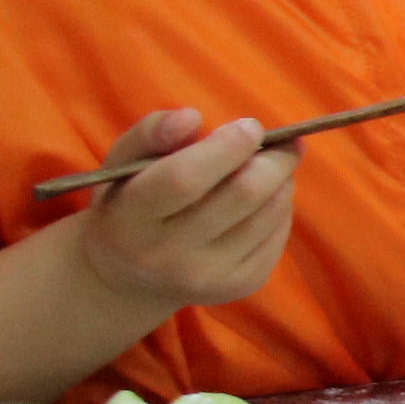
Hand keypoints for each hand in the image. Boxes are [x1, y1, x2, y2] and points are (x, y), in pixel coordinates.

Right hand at [76, 109, 298, 311]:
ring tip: (269, 167)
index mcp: (130, 219)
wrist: (132, 276)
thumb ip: (151, 132)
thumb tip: (191, 117)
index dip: (226, 147)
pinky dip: (280, 207)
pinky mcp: (240, 286)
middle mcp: (166, 255)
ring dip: (281, 180)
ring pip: (270, 213)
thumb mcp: (123, 163)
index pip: (184, 179)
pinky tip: (262, 200)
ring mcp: (207, 277)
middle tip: (281, 142)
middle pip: (242, 194)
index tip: (251, 125)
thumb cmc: (130, 201)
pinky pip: (279, 233)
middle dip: (273, 159)